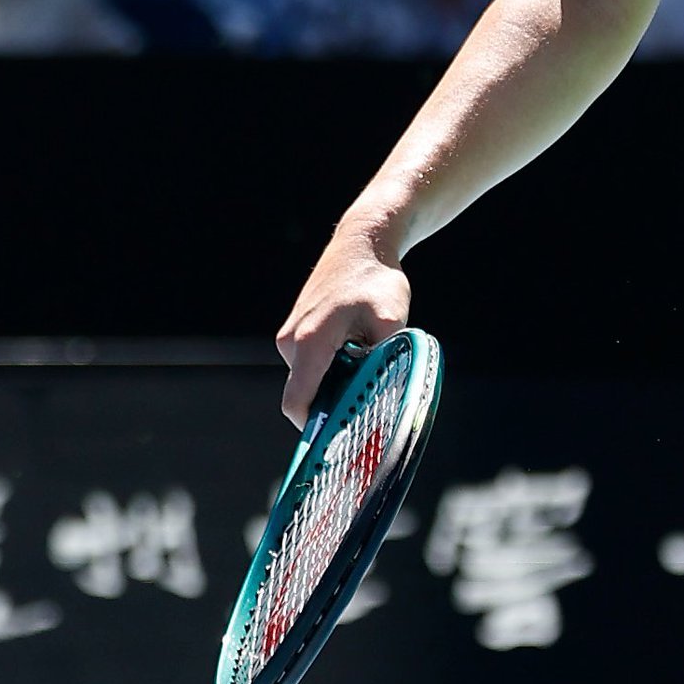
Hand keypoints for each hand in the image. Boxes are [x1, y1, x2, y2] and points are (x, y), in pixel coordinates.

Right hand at [274, 222, 410, 428]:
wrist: (362, 243)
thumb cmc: (377, 280)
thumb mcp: (393, 321)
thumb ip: (384, 359)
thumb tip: (384, 394)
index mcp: (309, 344)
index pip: (298, 403)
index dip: (315, 429)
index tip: (340, 440)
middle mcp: (291, 343)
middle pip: (307, 393)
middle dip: (336, 402)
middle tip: (371, 403)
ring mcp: (290, 335)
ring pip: (312, 377)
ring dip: (338, 380)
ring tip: (370, 363)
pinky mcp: (296, 330)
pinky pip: (313, 362)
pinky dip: (334, 365)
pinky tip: (360, 347)